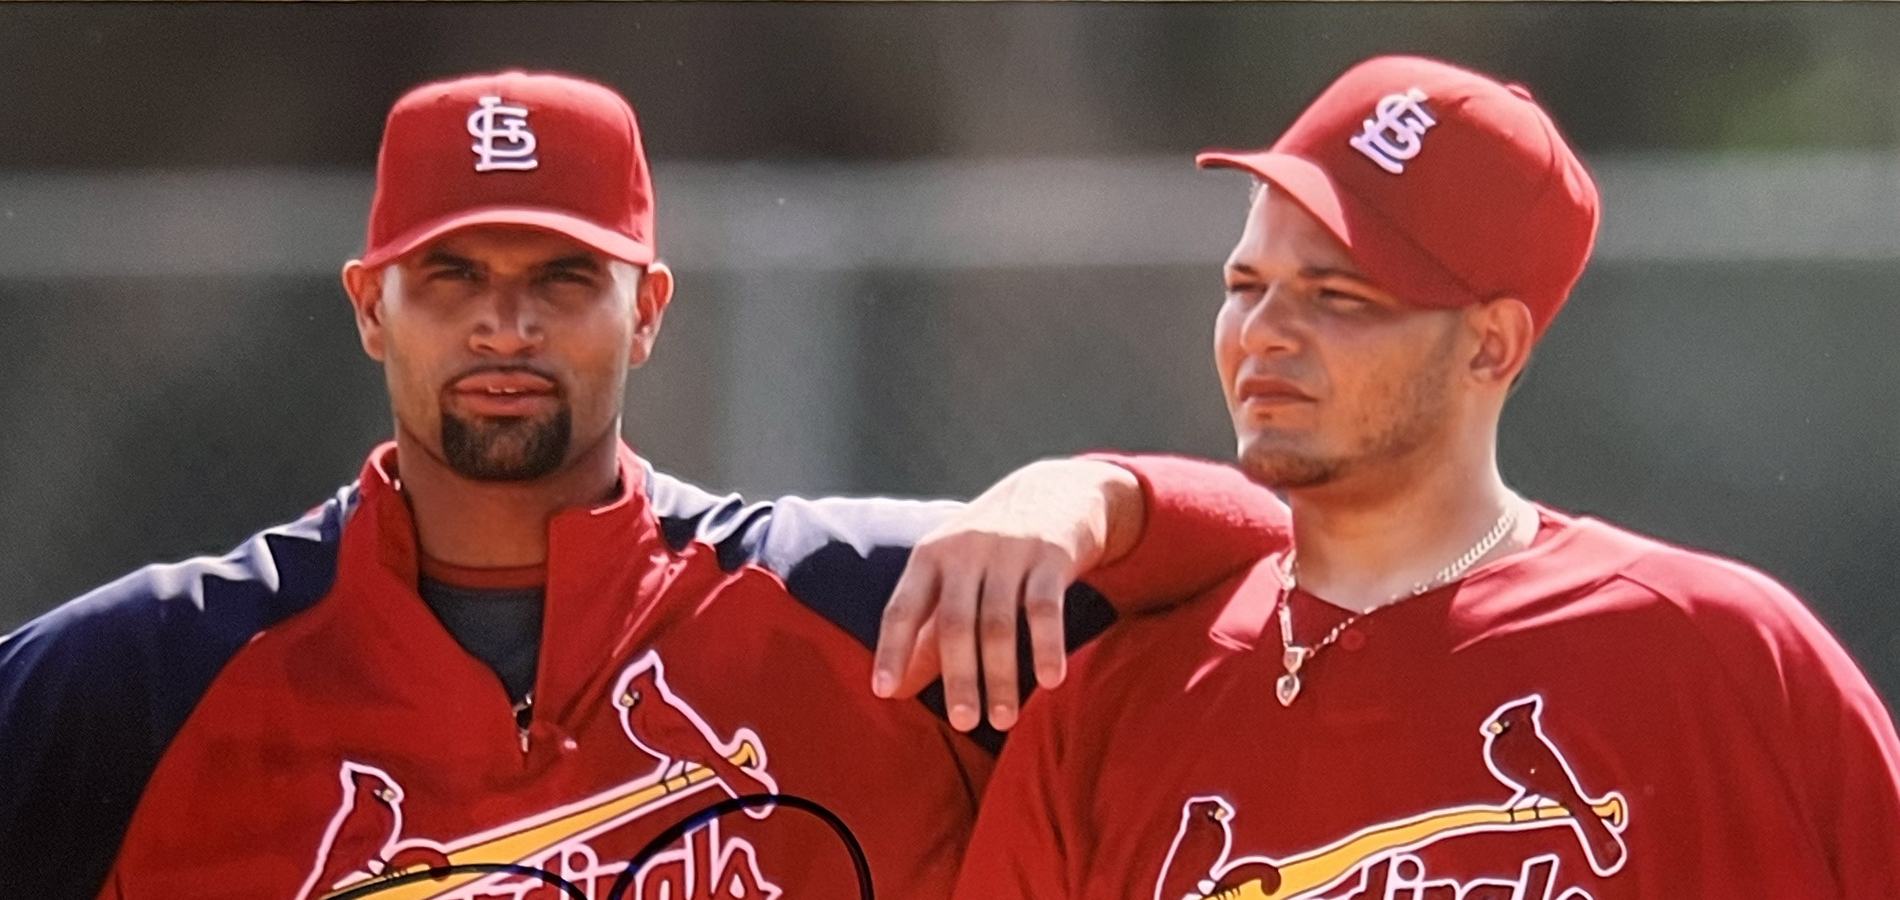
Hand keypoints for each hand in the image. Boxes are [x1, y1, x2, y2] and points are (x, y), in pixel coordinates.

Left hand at [871, 458, 1142, 730]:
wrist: (1056, 490)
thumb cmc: (992, 549)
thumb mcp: (953, 577)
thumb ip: (926, 631)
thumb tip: (894, 690)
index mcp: (930, 557)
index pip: (902, 608)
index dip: (891, 651)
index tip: (884, 693)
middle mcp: (964, 551)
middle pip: (954, 623)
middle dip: (957, 677)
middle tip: (963, 723)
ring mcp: (1008, 551)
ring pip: (998, 623)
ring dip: (1001, 676)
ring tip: (1003, 719)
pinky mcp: (1050, 555)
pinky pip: (1045, 608)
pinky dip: (1046, 647)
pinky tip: (1050, 682)